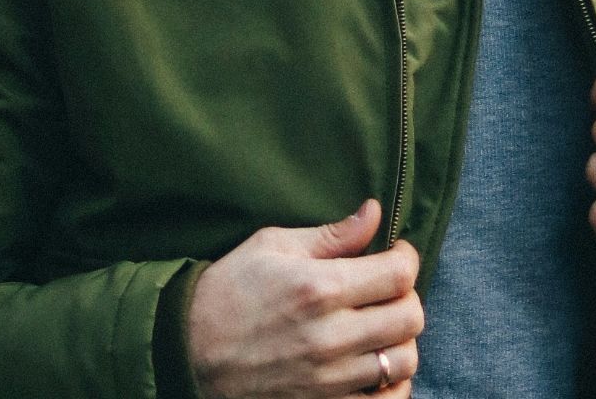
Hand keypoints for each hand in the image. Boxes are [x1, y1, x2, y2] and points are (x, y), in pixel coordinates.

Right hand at [186, 198, 423, 398]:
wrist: (185, 351)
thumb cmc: (228, 292)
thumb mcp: (271, 247)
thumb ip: (331, 235)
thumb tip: (374, 213)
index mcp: (318, 288)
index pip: (399, 274)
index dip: (406, 258)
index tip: (396, 255)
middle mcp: (329, 336)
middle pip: (410, 317)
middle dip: (407, 297)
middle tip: (388, 290)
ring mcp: (329, 379)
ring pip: (405, 361)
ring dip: (401, 340)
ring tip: (381, 327)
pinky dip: (393, 385)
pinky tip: (377, 366)